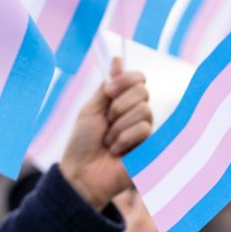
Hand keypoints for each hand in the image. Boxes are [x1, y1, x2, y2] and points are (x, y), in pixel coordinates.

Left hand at [60, 58, 151, 210]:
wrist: (80, 172)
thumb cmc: (83, 143)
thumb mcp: (91, 109)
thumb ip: (107, 86)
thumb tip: (117, 59)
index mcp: (122, 102)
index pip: (139, 79)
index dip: (126, 80)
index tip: (109, 91)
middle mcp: (136, 114)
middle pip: (143, 91)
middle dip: (119, 105)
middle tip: (107, 121)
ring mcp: (144, 131)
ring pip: (144, 110)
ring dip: (119, 126)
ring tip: (109, 141)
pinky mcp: (150, 147)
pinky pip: (144, 129)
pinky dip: (124, 139)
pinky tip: (116, 152)